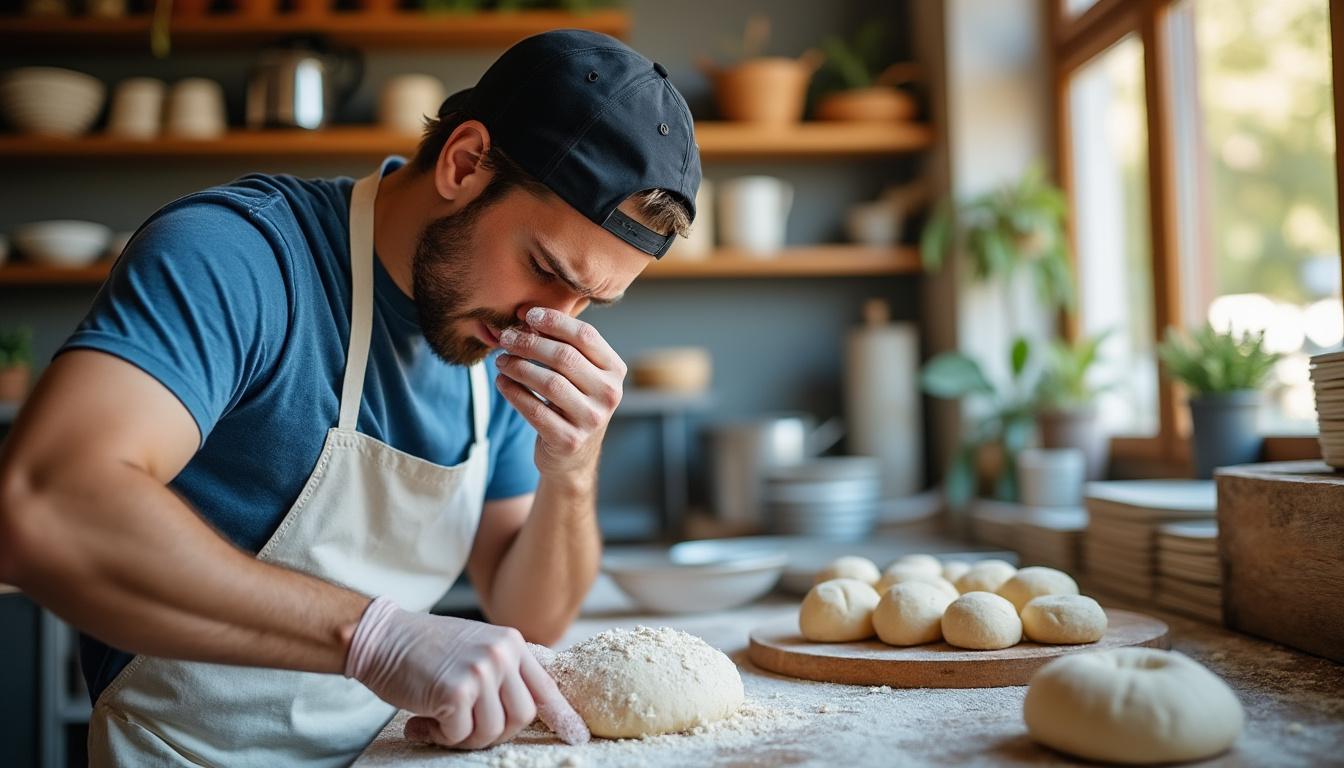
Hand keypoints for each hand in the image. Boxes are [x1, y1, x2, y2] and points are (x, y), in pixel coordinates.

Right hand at [346, 597, 589, 748]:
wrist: (382, 638)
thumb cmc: (424, 649)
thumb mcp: (476, 648)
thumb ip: (502, 673)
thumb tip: (528, 711)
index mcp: (511, 643)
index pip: (545, 687)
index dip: (562, 716)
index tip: (578, 736)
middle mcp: (502, 654)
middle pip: (521, 717)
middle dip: (495, 733)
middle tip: (463, 728)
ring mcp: (481, 670)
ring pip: (491, 731)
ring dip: (463, 737)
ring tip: (439, 721)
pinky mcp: (456, 690)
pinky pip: (460, 735)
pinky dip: (440, 736)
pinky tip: (423, 720)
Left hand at [495, 307, 625, 476]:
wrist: (572, 456)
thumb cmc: (571, 403)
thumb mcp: (578, 374)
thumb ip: (561, 344)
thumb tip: (525, 314)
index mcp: (614, 371)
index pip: (586, 335)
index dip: (555, 321)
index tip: (528, 315)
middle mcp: (609, 394)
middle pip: (565, 357)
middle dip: (529, 343)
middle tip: (506, 338)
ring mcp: (592, 419)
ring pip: (548, 382)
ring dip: (518, 367)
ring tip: (501, 361)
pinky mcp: (569, 440)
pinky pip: (535, 410)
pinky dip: (513, 393)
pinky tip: (502, 383)